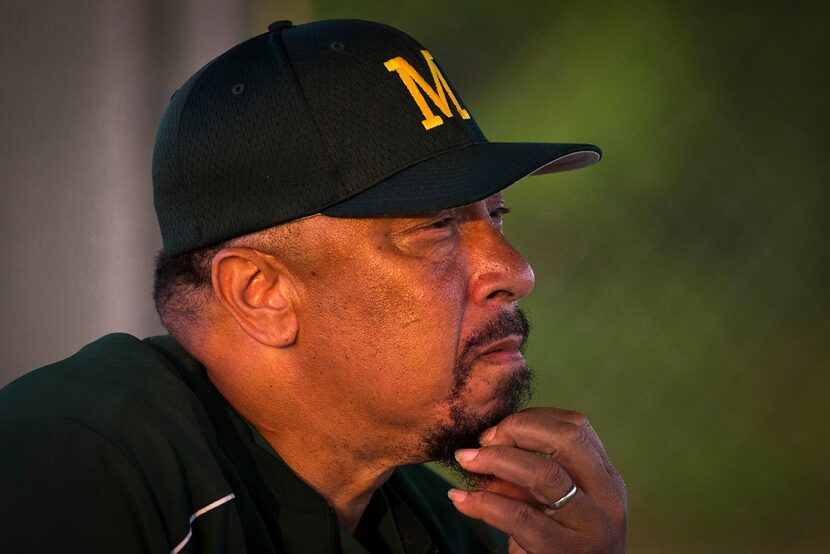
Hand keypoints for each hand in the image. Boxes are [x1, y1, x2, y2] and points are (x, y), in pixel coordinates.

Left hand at [448, 407, 626, 552]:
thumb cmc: (559, 544)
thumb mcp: (554, 505)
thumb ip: (530, 474)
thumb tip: (483, 445)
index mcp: (607, 479)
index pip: (576, 427)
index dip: (532, 418)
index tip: (498, 429)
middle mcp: (608, 499)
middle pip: (567, 439)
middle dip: (518, 429)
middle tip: (483, 440)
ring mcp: (592, 527)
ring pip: (545, 474)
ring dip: (496, 460)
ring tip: (466, 460)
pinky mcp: (565, 552)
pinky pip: (520, 517)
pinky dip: (483, 504)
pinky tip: (461, 500)